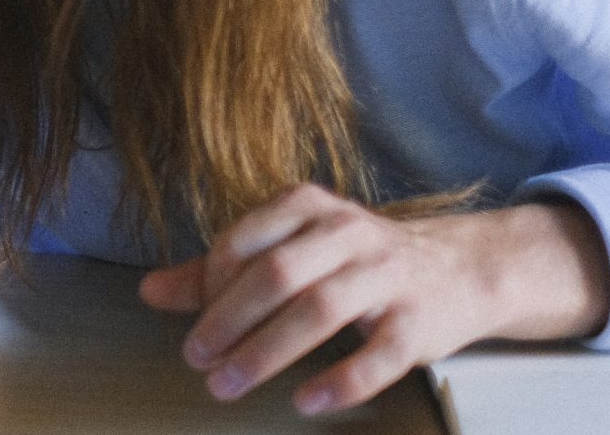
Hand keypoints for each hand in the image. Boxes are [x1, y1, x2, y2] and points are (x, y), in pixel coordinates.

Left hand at [136, 185, 609, 415]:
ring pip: (320, 312)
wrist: (460, 268)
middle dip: (228, 320)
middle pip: (277, 274)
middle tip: (195, 357)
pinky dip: (339, 381)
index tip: (192, 321)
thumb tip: (150, 291)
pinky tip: (305, 401)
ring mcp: (388, 277)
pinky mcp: (420, 323)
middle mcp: (349, 234)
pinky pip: (377, 356)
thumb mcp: (291, 248)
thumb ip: (221, 269)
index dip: (211, 283)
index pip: (245, 239)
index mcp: (310, 207)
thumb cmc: (355, 260)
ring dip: (266, 353)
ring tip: (227, 384)